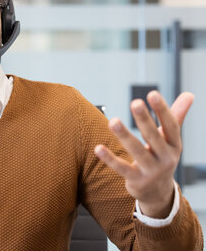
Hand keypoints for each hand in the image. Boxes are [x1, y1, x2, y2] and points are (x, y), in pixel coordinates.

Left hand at [94, 91, 193, 217]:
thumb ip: (176, 116)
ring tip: (113, 121)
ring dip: (124, 135)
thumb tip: (189, 94)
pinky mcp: (136, 181)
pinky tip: (98, 148)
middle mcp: (166, 159)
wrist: (158, 192)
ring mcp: (151, 171)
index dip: (163, 110)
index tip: (152, 93)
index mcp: (175, 146)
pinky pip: (121, 168)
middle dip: (144, 120)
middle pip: (153, 136)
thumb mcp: (170, 140)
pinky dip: (110, 158)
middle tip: (135, 102)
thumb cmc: (161, 157)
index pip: (171, 126)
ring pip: (136, 151)